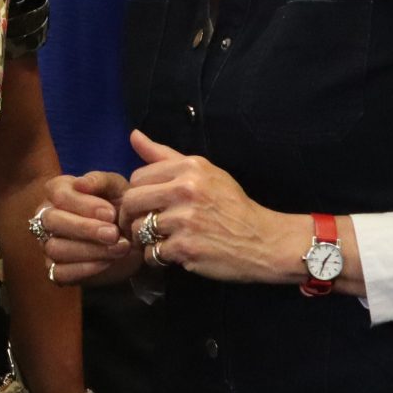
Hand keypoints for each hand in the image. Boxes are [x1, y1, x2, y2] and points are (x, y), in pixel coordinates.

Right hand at [34, 170, 138, 286]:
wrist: (130, 238)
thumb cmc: (119, 206)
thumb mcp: (117, 188)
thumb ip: (100, 181)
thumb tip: (80, 183)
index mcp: (58, 190)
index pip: (60, 195)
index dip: (85, 205)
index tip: (111, 213)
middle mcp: (47, 216)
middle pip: (53, 221)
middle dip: (85, 229)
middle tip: (113, 234)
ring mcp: (47, 244)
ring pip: (56, 248)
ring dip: (90, 250)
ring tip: (119, 248)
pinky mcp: (54, 270)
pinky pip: (60, 273)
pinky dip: (85, 269)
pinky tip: (107, 262)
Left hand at [118, 131, 330, 287]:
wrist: (262, 240)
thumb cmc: (231, 205)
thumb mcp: (204, 172)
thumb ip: (165, 155)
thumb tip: (134, 135)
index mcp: (189, 167)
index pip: (137, 176)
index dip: (137, 192)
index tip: (147, 204)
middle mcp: (186, 189)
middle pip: (131, 201)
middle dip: (130, 216)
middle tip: (140, 225)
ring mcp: (185, 220)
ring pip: (138, 229)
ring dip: (144, 238)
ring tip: (159, 239)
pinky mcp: (186, 248)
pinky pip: (151, 253)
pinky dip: (157, 257)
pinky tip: (172, 254)